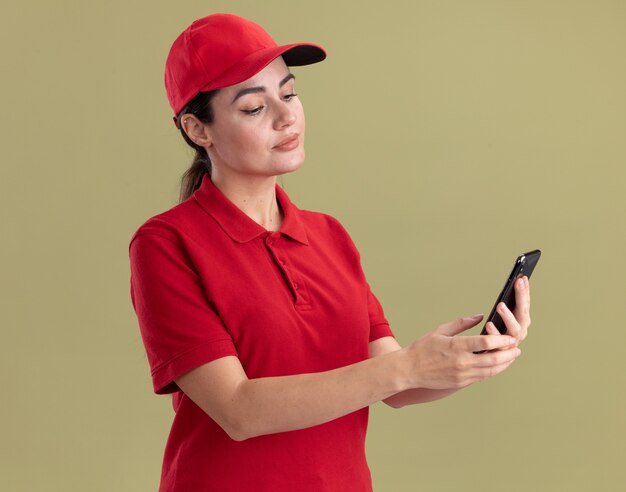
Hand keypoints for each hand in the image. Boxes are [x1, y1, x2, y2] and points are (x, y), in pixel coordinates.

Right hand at [402, 314, 520, 389]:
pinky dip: (493, 370)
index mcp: (457, 346)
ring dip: (504, 363)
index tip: (510, 336)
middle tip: (517, 347)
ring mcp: (463, 375)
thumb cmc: (422, 348)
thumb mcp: (440, 330)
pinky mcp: (461, 383)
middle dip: (508, 353)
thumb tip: (479, 316)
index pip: (486, 344)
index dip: (502, 340)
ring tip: (512, 356)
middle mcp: (462, 362)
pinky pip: (483, 377)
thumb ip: (462, 323)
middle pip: (494, 359)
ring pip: (491, 371)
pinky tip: (498, 365)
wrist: (409, 370)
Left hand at [485, 275, 531, 345]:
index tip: (522, 277)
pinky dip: (495, 334)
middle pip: (523, 314)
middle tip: (518, 284)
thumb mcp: (500, 316)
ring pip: (515, 330)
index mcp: (520, 323)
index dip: (524, 292)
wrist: (479, 357)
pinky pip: (500, 344)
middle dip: (522, 298)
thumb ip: (507, 304)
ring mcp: (512, 343)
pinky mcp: (501, 352)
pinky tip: (489, 324)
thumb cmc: (491, 334)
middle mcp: (519, 333)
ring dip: (509, 317)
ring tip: (500, 305)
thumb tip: (514, 284)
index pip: (524, 305)